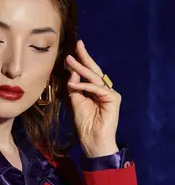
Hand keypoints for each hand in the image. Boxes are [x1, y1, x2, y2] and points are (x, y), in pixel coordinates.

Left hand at [66, 40, 121, 157]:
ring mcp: (110, 93)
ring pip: (94, 77)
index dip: (81, 62)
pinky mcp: (114, 98)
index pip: (88, 73)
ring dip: (81, 68)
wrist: (92, 140)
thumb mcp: (75, 101)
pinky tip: (75, 84)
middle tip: (78, 44)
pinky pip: (97, 89)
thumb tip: (72, 71)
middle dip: (85, 57)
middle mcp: (103, 90)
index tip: (71, 52)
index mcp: (94, 91)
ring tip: (71, 60)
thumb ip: (74, 87)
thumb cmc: (84, 124)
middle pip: (94, 70)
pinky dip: (86, 86)